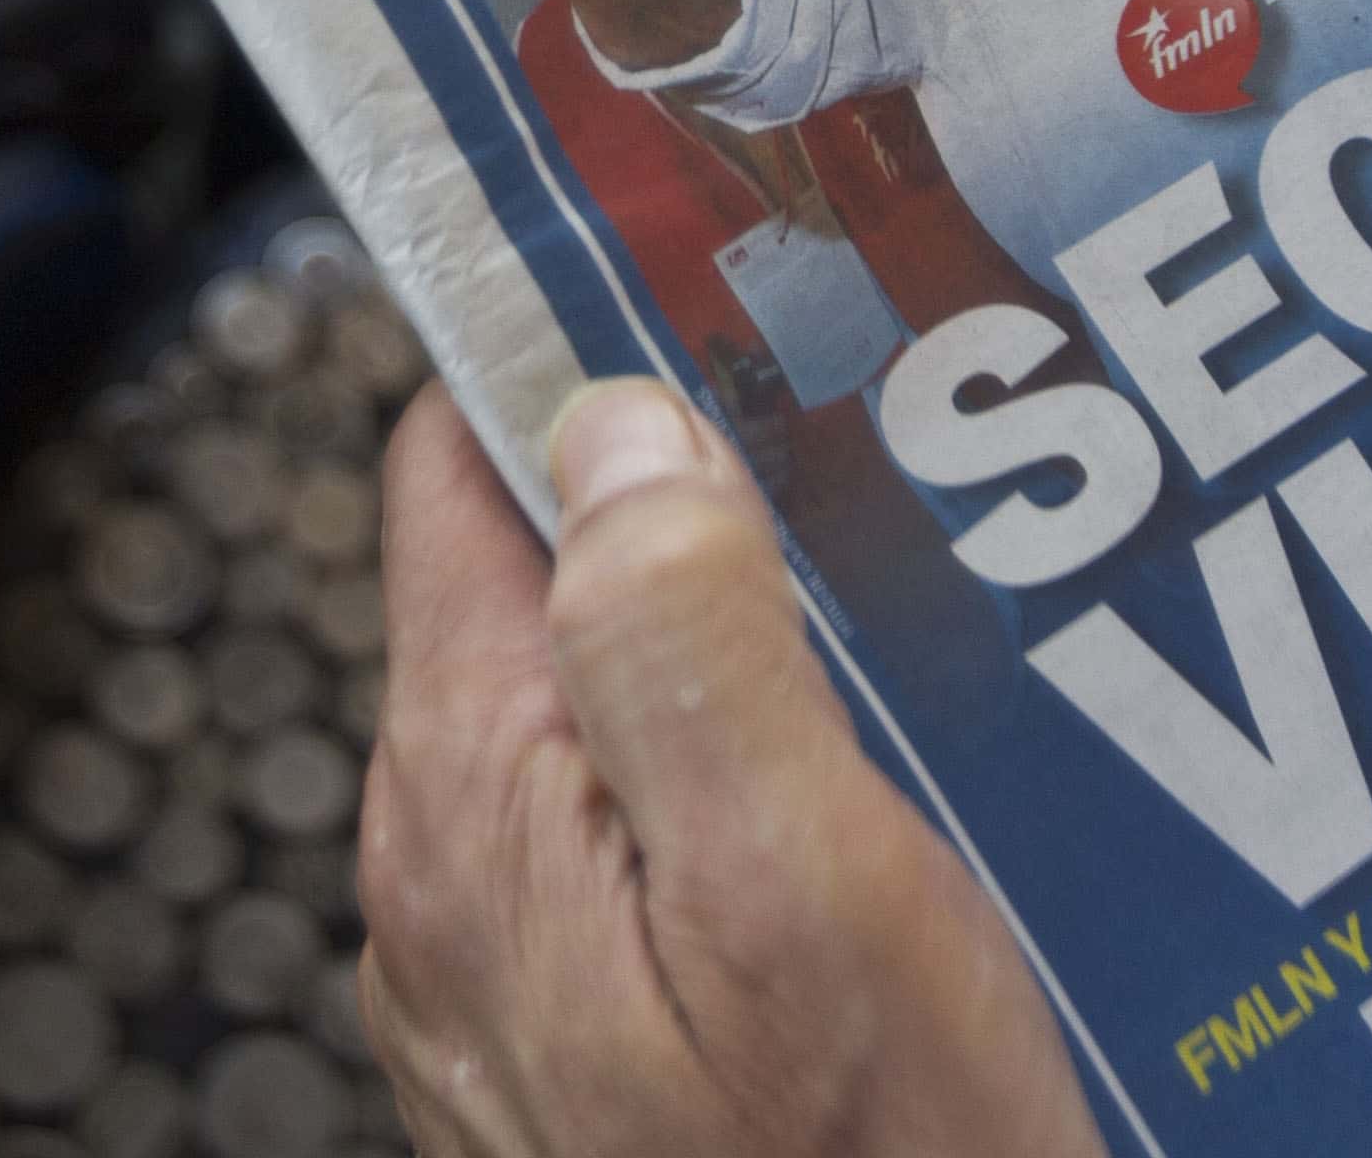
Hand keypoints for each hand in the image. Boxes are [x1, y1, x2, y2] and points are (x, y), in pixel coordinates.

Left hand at [359, 383, 1093, 1157]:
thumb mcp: (806, 895)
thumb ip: (690, 648)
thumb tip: (612, 428)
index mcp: (476, 799)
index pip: (457, 476)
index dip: (588, 375)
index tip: (742, 324)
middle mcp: (454, 879)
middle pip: (545, 595)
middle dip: (699, 521)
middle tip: (885, 489)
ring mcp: (509, 975)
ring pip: (607, 726)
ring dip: (740, 666)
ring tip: (917, 650)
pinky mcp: (587, 1047)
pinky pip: (644, 853)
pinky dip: (747, 799)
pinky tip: (887, 817)